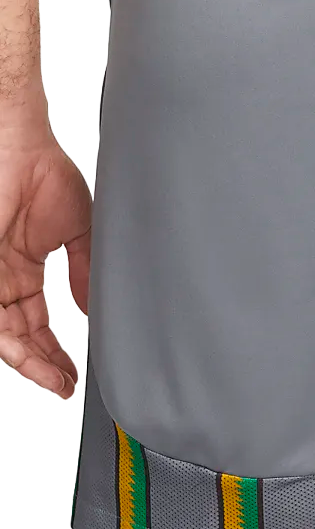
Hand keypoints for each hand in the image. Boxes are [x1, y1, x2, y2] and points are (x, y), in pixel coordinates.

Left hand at [0, 120, 90, 395]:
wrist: (18, 145)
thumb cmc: (44, 172)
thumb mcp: (79, 230)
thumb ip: (84, 271)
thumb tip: (92, 311)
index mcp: (24, 267)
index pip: (38, 322)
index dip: (55, 350)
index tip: (74, 372)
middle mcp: (2, 277)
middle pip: (19, 336)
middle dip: (43, 364)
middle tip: (65, 383)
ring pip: (2, 334)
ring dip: (28, 360)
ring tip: (55, 378)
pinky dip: (9, 342)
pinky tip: (29, 356)